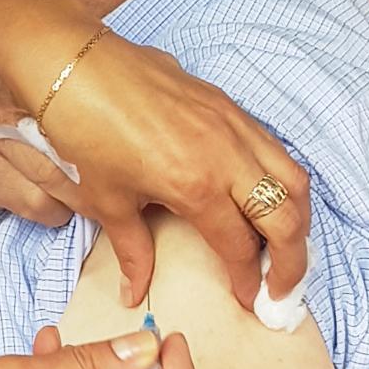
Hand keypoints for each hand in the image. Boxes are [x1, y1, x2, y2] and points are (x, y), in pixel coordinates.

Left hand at [31, 31, 310, 311]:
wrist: (71, 66)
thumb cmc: (82, 131)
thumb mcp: (107, 201)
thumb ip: (133, 250)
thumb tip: (136, 291)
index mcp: (197, 186)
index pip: (241, 247)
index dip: (249, 281)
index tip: (250, 302)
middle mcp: (226, 154)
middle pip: (286, 216)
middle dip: (293, 260)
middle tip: (282, 290)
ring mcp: (231, 123)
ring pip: (292, 177)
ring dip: (296, 217)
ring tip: (284, 245)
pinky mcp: (226, 103)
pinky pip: (272, 147)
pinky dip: (281, 178)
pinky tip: (263, 196)